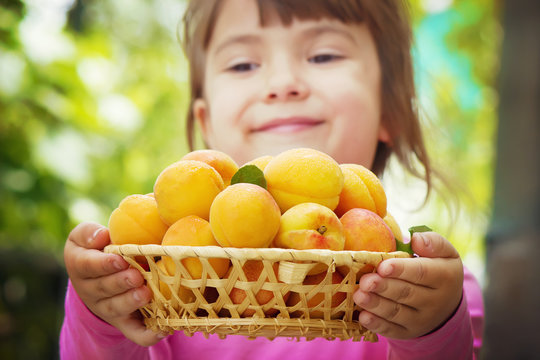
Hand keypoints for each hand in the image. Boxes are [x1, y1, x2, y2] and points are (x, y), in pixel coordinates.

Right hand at [64, 222, 166, 345]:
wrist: (97, 274)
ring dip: (130, 303)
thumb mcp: (85, 236)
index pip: (88, 266)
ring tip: (145, 294)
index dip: (104, 264)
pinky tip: (162, 329)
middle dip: (121, 283)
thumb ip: (89, 233)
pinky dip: (147, 334)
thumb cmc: (96, 247)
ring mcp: (106, 308)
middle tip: (136, 276)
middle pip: (103, 289)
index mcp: (79, 266)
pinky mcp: (123, 321)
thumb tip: (102, 236)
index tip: (120, 259)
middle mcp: (90, 291)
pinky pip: (134, 332)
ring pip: (116, 309)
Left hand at [353, 232, 462, 338]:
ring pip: (396, 313)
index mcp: (445, 277)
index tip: (383, 266)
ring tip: (358, 296)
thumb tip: (416, 239)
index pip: (422, 273)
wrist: (446, 303)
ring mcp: (421, 320)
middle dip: (384, 287)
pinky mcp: (408, 332)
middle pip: (406, 293)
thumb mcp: (444, 253)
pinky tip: (363, 317)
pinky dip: (376, 324)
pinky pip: (392, 330)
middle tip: (365, 281)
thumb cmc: (437, 268)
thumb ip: (433, 242)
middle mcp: (435, 301)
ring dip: (376, 305)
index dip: (401, 269)